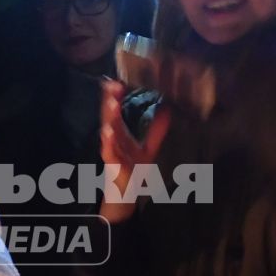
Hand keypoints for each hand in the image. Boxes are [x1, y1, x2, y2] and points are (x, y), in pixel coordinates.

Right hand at [97, 79, 173, 224]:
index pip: (116, 111)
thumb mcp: (148, 148)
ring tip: (111, 102)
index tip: (116, 80)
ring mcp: (111, 152)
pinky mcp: (112, 165)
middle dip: (110, 100)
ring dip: (109, 117)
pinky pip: (109, 152)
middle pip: (110, 116)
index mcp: (119, 134)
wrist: (125, 195)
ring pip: (109, 131)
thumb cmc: (133, 171)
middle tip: (112, 84)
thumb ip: (156, 130)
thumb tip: (167, 110)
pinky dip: (108, 142)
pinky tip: (108, 132)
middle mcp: (112, 140)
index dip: (116, 96)